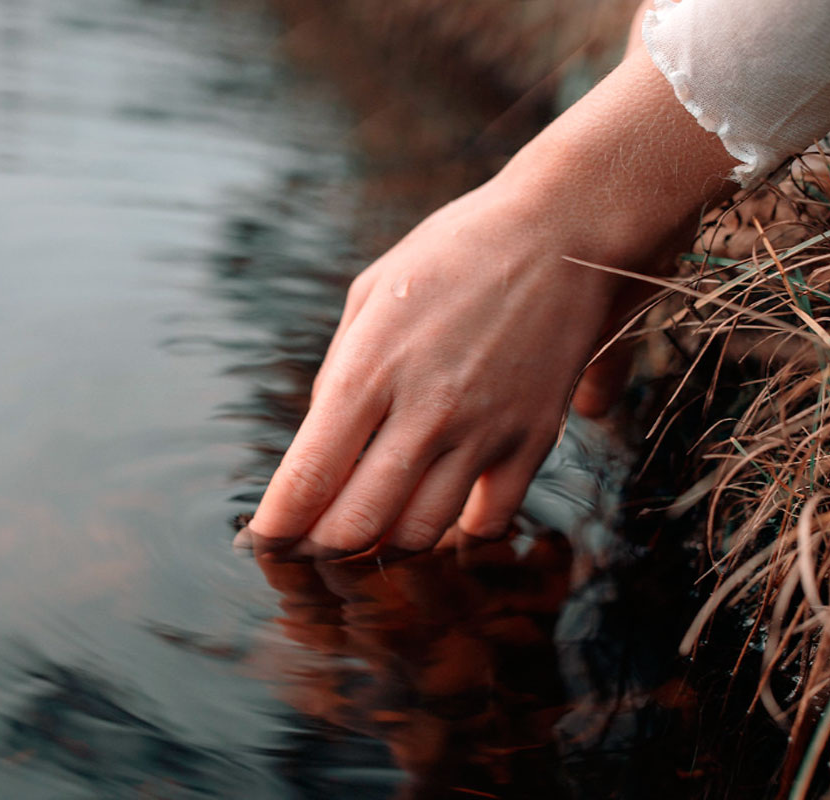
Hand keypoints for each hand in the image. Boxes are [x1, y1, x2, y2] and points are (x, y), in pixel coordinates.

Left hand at [245, 46, 738, 556]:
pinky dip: (459, 534)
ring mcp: (482, 432)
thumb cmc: (457, 251)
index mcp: (370, 368)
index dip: (278, 525)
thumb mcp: (372, 292)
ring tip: (371, 532)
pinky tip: (444, 515)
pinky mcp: (532, 442)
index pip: (308, 477)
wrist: (564, 231)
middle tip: (312, 541)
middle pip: (357, 525)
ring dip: (384, 546)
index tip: (266, 539)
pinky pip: (489, 523)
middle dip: (321, 546)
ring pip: (419, 536)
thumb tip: (321, 444)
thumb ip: (338, 373)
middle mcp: (424, 411)